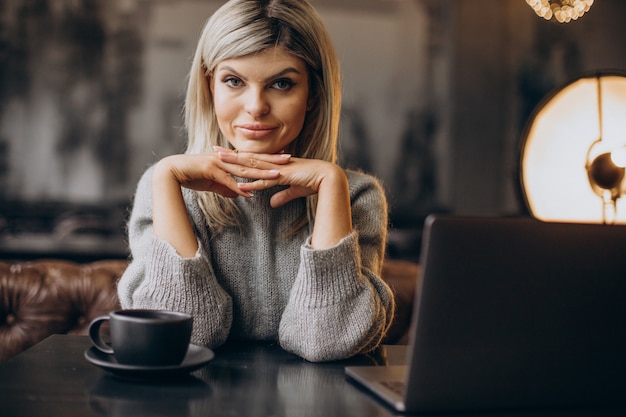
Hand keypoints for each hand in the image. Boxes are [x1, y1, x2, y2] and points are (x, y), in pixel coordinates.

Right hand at [156, 150, 287, 198]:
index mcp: (228, 159)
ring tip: (276, 175)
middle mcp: (225, 158)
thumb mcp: (213, 183)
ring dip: (261, 172)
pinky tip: (250, 192)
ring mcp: (218, 163)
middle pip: (253, 158)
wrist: (171, 171)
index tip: (284, 157)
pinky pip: (227, 180)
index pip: (252, 157)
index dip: (268, 157)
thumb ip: (227, 187)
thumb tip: (242, 193)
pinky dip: (239, 187)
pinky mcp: (209, 171)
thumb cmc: (191, 175)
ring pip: (244, 168)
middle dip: (271, 159)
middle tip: (289, 159)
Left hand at [215, 147, 342, 207]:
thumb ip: (282, 195)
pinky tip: (240, 184)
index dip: (238, 157)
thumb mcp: (294, 190)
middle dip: (230, 155)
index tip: (224, 154)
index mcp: (276, 164)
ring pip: (253, 166)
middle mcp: (275, 164)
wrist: (328, 178)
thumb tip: (272, 203)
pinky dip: (252, 183)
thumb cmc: (314, 182)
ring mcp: (278, 169)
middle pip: (248, 158)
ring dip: (236, 164)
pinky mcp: (284, 177)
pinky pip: (265, 181)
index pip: (253, 159)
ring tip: (220, 162)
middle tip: (214, 151)